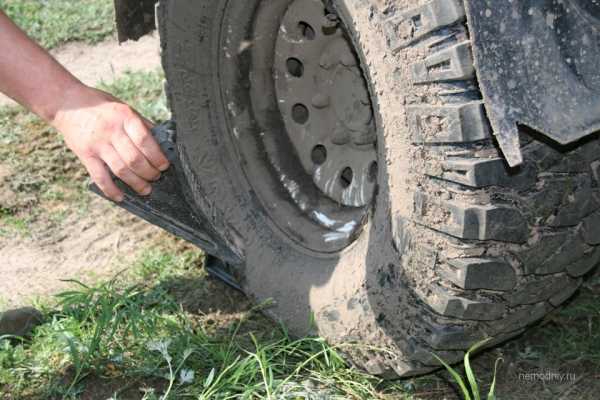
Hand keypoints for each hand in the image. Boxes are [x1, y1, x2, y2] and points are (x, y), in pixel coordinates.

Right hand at [52, 84, 169, 201]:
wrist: (67, 103)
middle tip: (156, 177)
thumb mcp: (124, 108)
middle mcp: (111, 131)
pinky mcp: (85, 155)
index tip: (164, 165)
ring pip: (120, 170)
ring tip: (145, 189)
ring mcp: (97, 144)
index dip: (157, 156)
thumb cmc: (102, 106)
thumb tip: (162, 142)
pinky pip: (99, 177)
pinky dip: (110, 190)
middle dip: (149, 172)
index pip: (145, 141)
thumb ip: (141, 125)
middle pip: (134, 159)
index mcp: (125, 117)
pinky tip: (120, 197)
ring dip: (136, 183)